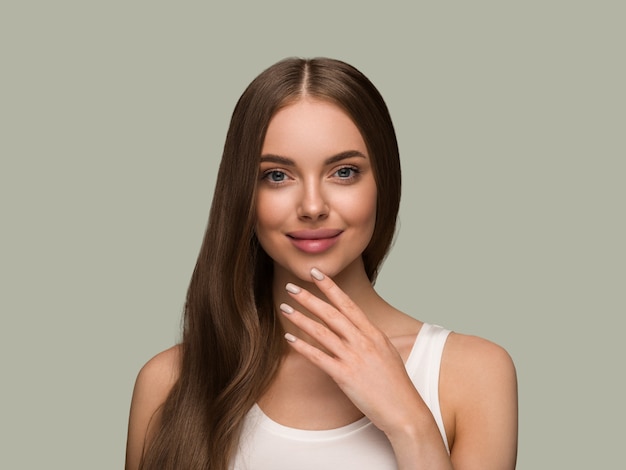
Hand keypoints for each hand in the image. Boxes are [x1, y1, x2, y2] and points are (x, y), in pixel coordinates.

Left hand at [280, 267, 424, 435]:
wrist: (405, 411)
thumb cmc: (397, 386)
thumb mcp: (387, 354)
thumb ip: (371, 340)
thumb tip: (359, 330)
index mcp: (374, 334)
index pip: (348, 304)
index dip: (331, 288)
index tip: (317, 274)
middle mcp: (363, 341)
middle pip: (332, 313)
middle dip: (310, 297)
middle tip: (291, 286)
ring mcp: (354, 358)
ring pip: (322, 332)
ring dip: (301, 318)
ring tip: (285, 308)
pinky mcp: (345, 376)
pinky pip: (319, 357)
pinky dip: (302, 347)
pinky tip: (290, 339)